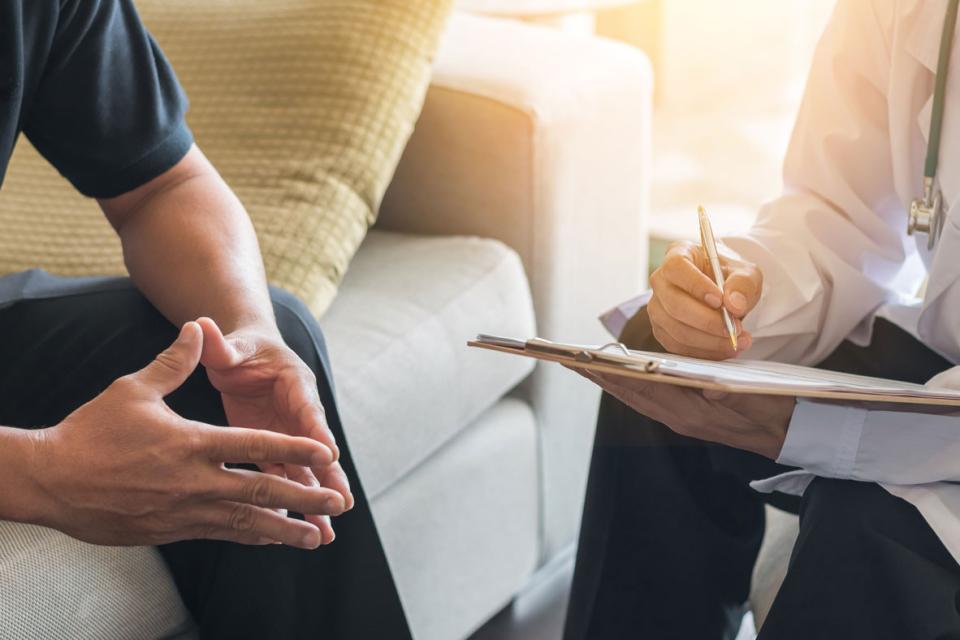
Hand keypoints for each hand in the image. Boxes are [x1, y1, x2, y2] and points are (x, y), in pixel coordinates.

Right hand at [28, 323, 342, 547]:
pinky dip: (250, 536)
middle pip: (263, 491)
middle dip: (306, 498)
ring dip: (285, 530)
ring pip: (247, 523)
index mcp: (193, 444)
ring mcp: (185, 510)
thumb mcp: (135, 388)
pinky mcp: (171, 529)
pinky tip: (268, 538)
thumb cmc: (92, 431)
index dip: (296, 450)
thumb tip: (196, 327)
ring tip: (316, 538)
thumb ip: (175, 361)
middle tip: (338, 504)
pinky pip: (221, 534)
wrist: (52, 479)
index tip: (328, 455)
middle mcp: (196, 481)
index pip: (257, 446)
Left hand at [197, 318, 351, 544]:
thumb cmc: (240, 348)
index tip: (328, 454)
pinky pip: (286, 477)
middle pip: (317, 448)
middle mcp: (299, 411)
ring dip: (315, 499)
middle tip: (341, 504)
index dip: (317, 431)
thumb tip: (201, 325)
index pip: (308, 409)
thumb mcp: (232, 346)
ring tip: (327, 533)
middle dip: (329, 477)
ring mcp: (288, 433)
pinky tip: (299, 529)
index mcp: (294, 382)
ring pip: (306, 470)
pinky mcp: (274, 449)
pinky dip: (293, 502)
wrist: (245, 354)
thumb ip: (221, 344)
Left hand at [579, 369, 794, 458]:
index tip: (582, 359)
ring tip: (585, 365)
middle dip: (599, 375)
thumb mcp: (748, 395)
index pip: (639, 387)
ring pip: (635, 397)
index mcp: (688, 413)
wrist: (790, 434)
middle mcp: (678, 418)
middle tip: (568, 359)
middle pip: (629, 393)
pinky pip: (648, 401)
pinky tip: (621, 378)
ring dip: (610, 381)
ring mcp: (680, 420)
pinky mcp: (686, 419)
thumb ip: (719, 389)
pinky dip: (630, 387)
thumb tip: (694, 381)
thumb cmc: (772, 409)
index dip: (610, 371)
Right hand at [648, 241, 762, 359]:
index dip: (696, 285)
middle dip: (707, 322)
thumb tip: (734, 304)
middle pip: (674, 304)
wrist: (725, 295)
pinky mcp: (662, 329)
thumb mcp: (746, 273)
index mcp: (678, 254)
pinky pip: (678, 346)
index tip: (720, 301)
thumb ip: (743, 284)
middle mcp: (661, 280)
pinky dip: (704, 352)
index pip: (676, 268)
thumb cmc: (730, 278)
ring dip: (709, 341)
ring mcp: (658, 307)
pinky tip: (724, 348)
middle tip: (735, 328)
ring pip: (676, 329)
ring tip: (737, 340)